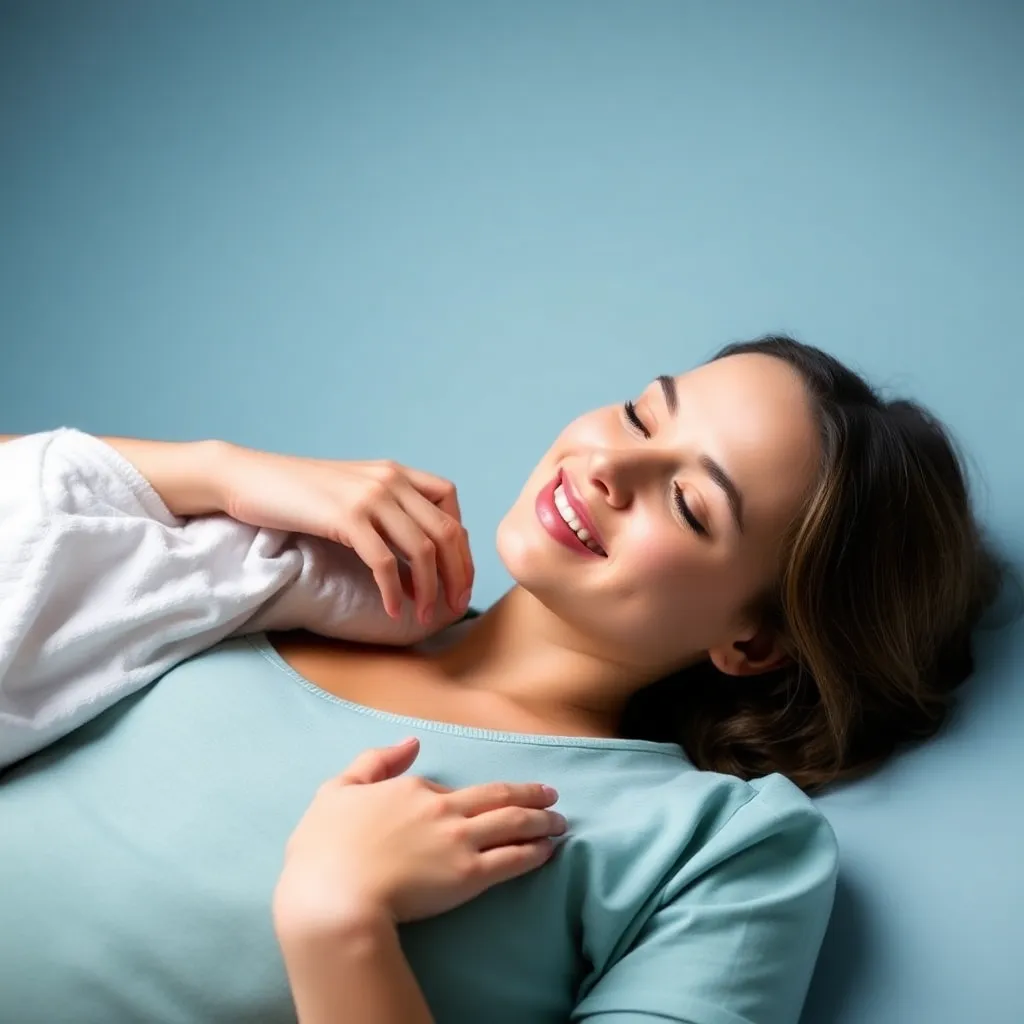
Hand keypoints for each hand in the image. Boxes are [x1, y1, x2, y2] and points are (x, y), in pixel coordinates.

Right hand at [216, 446, 473, 624]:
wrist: (247, 477)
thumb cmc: (296, 492)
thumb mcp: (352, 490)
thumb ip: (385, 507)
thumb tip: (417, 549)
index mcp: (395, 471)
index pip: (450, 504)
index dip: (460, 543)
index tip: (457, 575)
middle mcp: (390, 479)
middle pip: (447, 531)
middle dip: (458, 573)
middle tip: (457, 605)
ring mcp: (369, 496)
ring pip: (422, 549)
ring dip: (428, 589)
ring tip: (425, 615)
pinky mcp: (346, 517)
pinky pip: (384, 562)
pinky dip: (393, 591)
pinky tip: (391, 610)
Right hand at [273, 739, 565, 936]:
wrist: (334, 899)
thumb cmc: (324, 850)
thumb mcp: (336, 791)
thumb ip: (372, 762)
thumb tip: (410, 741)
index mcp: (410, 789)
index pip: (447, 789)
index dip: (467, 798)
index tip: (486, 802)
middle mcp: (441, 808)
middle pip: (496, 796)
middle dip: (529, 795)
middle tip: (552, 795)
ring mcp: (459, 841)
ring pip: (512, 823)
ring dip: (541, 820)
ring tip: (560, 821)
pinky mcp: (469, 877)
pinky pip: (512, 859)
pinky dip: (534, 851)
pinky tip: (548, 850)